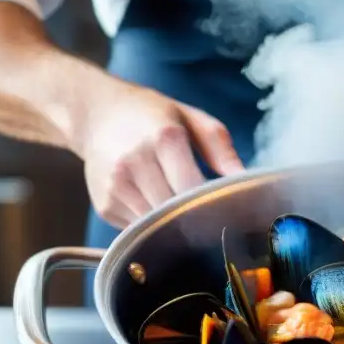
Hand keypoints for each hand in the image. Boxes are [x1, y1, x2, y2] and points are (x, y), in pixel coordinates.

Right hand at [75, 80, 242, 227]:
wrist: (97, 113)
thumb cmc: (152, 116)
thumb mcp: (192, 119)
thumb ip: (221, 149)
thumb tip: (246, 181)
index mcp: (164, 137)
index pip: (194, 189)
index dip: (212, 206)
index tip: (227, 213)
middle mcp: (135, 162)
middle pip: (175, 212)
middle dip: (196, 221)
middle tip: (212, 222)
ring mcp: (116, 186)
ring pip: (156, 227)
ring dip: (174, 227)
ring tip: (185, 216)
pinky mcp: (105, 205)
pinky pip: (138, 230)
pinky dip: (152, 227)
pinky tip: (155, 209)